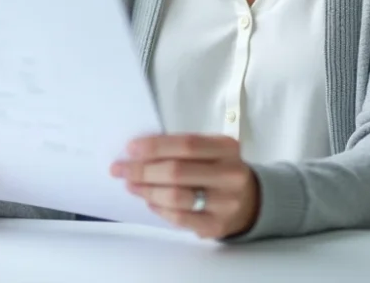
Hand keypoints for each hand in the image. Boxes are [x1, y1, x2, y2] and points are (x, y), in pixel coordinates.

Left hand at [110, 134, 258, 238]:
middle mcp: (230, 174)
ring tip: (131, 184)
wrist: (250, 200)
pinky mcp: (216, 225)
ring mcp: (225, 202)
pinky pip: (179, 218)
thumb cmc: (218, 169)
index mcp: (227, 148)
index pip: (186, 144)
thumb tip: (137, 152)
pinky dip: (159, 208)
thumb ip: (180, 148)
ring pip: (175, 197)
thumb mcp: (210, 151)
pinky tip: (149, 200)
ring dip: (146, 190)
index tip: (130, 148)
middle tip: (120, 168)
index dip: (155, 146)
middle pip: (177, 171)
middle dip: (142, 170)